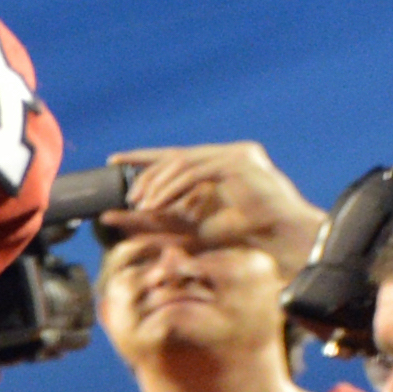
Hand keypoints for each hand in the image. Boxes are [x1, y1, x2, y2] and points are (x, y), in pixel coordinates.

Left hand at [107, 144, 324, 269]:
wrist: (278, 237)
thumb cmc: (239, 235)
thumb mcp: (190, 227)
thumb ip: (158, 218)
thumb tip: (118, 215)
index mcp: (221, 162)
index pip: (176, 155)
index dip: (143, 156)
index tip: (115, 160)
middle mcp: (229, 153)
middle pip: (176, 156)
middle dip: (146, 174)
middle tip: (128, 196)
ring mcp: (236, 154)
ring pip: (182, 163)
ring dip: (156, 184)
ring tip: (139, 204)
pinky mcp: (239, 162)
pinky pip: (194, 172)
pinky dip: (171, 188)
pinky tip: (155, 203)